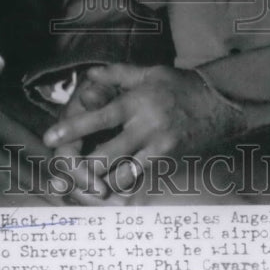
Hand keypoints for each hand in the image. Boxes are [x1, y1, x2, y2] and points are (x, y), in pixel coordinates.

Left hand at [43, 63, 244, 197]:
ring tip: (84, 185)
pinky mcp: (170, 162)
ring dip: (102, 181)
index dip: (72, 128)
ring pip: (124, 173)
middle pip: (106, 154)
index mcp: (138, 101)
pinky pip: (143, 180)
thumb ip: (117, 74)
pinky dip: (126, 189)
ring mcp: (160, 147)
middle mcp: (147, 126)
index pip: (99, 116)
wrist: (220, 104)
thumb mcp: (150, 72)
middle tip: (63, 172)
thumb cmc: (180, 85)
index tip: (49, 138)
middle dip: (82, 166)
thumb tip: (89, 74)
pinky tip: (112, 197)